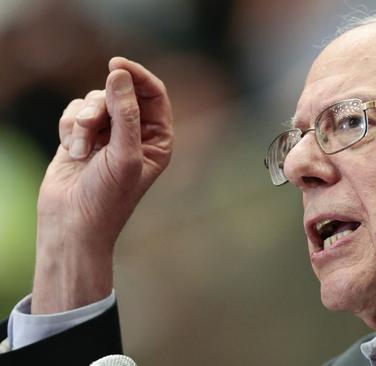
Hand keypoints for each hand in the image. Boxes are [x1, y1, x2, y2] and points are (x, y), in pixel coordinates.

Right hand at [32, 57, 172, 312]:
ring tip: (81, 149)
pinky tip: (72, 152)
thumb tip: (119, 75)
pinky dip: (70, 128)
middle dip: (103, 104)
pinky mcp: (82, 136)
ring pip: (95, 101)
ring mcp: (108, 134)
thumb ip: (125, 114)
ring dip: (84, 121)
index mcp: (157, 139)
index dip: (137, 76)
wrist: (72, 224)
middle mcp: (136, 134)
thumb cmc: (106, 197)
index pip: (154, 94)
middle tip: (93, 121)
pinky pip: (76, 112)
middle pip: (121, 93)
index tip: (116, 65)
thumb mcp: (123, 154)